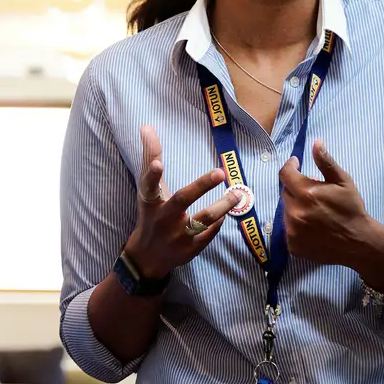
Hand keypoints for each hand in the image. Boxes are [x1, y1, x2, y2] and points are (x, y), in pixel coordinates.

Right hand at [122, 125, 239, 280]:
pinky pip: (209, 233)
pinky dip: (218, 222)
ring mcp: (177, 235)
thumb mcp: (147, 189)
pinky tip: (227, 212)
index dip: (152, 173)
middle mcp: (163, 218)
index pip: (149, 185)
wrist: (148, 256)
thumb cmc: (150, 214)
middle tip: (220, 172)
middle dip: (201, 186)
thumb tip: (146, 126)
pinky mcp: (190, 249)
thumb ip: (149, 158)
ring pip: (202, 219)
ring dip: (221, 207)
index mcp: (151, 201)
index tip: (158, 163)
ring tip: (236, 194)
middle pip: (182, 199)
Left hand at [280, 140, 383, 288]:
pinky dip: (296, 224)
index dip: (290, 166)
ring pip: (286, 210)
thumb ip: (326, 162)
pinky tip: (311, 225)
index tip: (296, 164)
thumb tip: (315, 142)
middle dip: (296, 188)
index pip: (285, 174)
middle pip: (286, 192)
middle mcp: (295, 212)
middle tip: (312, 191)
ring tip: (313, 210)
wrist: (359, 243)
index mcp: (306, 193)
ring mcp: (292, 231)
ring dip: (295, 206)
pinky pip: (288, 229)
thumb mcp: (343, 182)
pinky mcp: (293, 245)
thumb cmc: (352, 209)